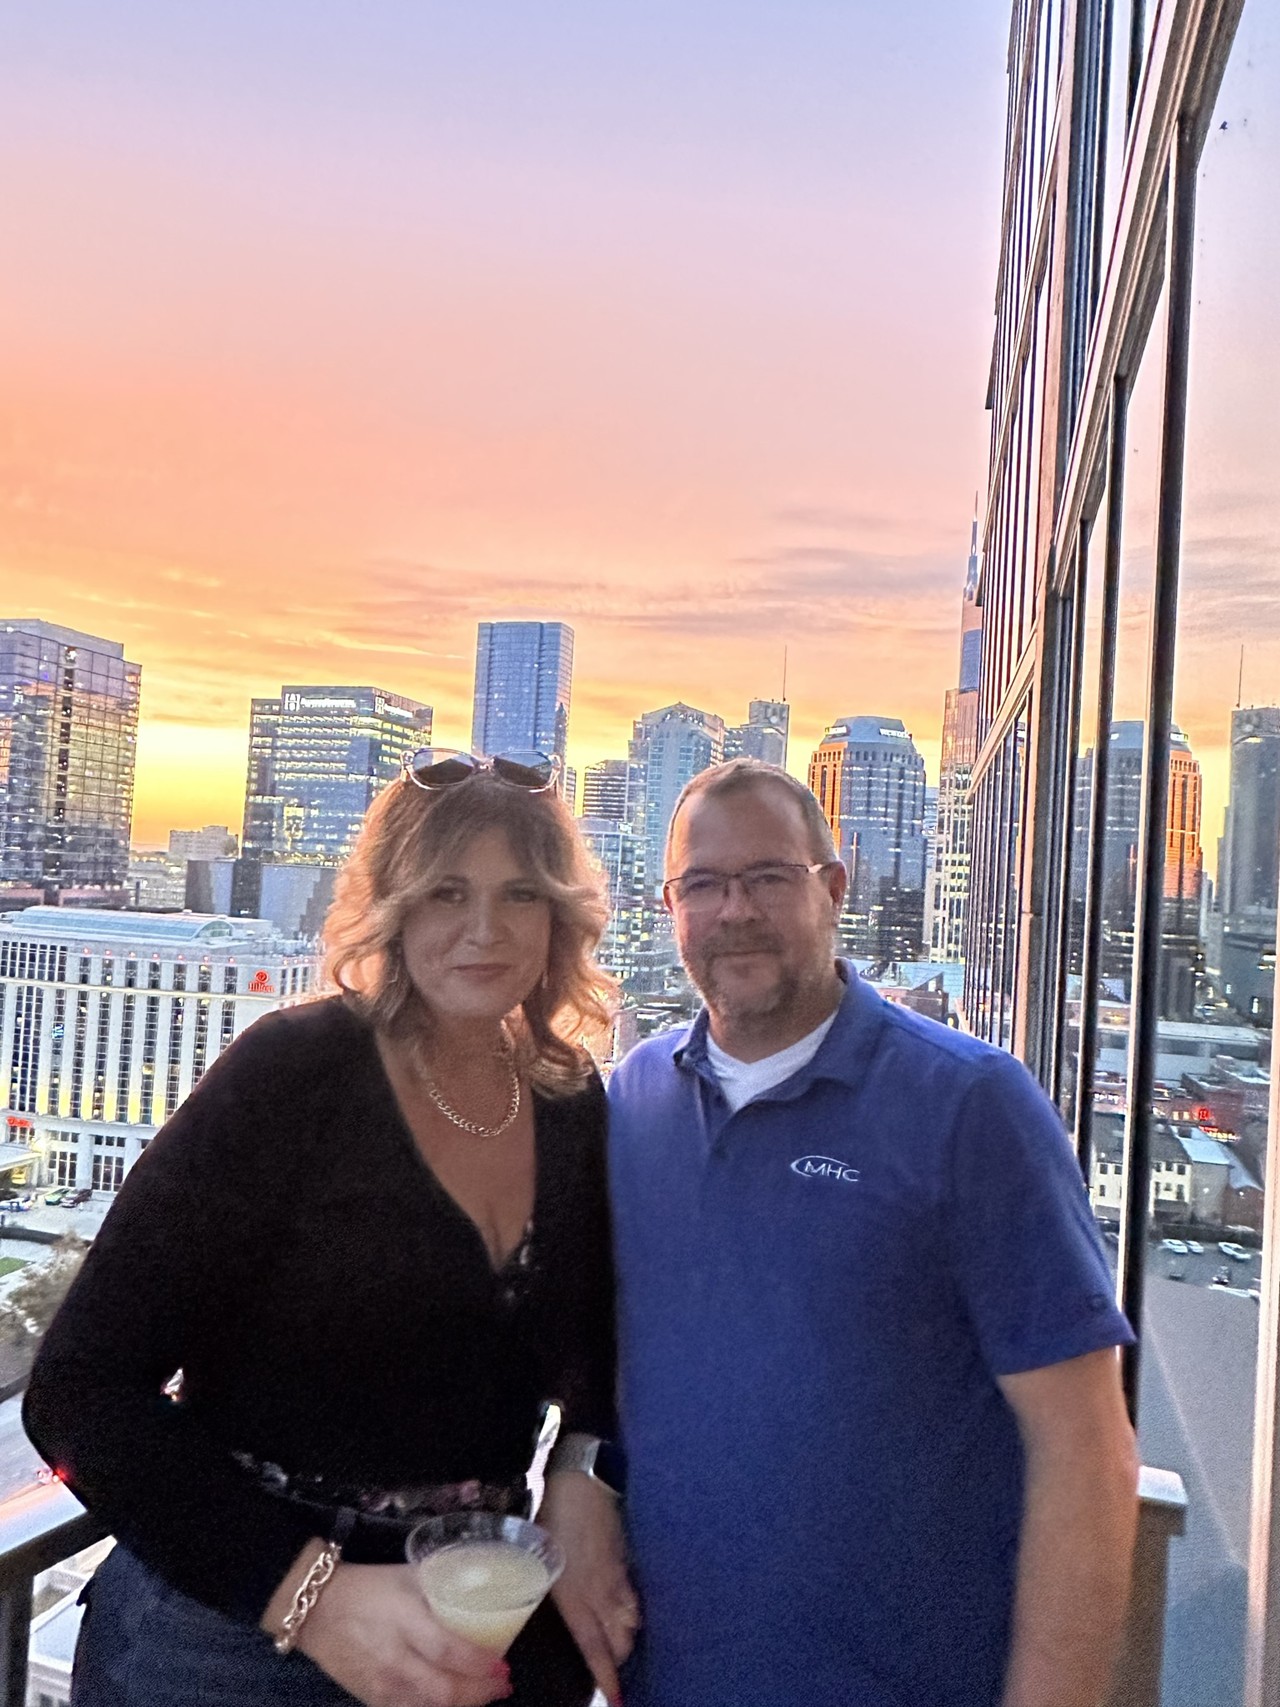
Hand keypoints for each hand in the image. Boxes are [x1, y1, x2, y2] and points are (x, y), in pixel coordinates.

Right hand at [294, 1561, 513, 1706]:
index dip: (479, 1663)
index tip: (503, 1662)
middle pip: (444, 1690)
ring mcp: (382, 1685)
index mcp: (404, 1620)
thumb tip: (479, 1586)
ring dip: (463, 1704)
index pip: (448, 1651)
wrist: (316, 1610)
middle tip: (503, 1682)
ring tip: (486, 1693)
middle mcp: (395, 1658)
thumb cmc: (368, 1587)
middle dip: (480, 1692)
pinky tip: (453, 1702)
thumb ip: (441, 1585)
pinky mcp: (372, 1699)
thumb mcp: (406, 1575)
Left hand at [539, 1471, 638, 1706]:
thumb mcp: (540, 1554)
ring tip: (618, 1649)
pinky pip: (632, 1598)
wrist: (584, 1480)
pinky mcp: (624, 1561)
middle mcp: (599, 1592)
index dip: (606, 1676)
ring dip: (626, 1639)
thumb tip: (533, 1597)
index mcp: (574, 1595)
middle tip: (610, 1674)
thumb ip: (542, 1581)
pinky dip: (631, 1613)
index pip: (595, 1646)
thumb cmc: (554, 1512)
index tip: (615, 1701)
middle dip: (617, 1662)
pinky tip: (625, 1616)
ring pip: (630, 1622)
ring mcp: (616, 1577)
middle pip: (619, 1641)